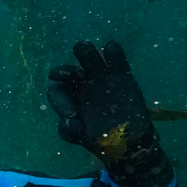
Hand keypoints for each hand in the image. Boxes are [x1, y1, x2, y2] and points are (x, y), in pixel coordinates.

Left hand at [48, 41, 172, 186]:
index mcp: (68, 99)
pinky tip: (111, 47)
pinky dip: (113, 52)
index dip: (60, 100)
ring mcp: (100, 78)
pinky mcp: (120, 75)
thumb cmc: (101, 138)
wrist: (129, 139)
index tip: (71, 114)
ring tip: (83, 49)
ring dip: (85, 52)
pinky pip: (115, 59)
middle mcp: (81, 85)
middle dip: (66, 70)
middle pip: (68, 71)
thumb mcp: (83, 138)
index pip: (58, 91)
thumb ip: (70, 132)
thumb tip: (66, 122)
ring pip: (88, 58)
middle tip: (75, 75)